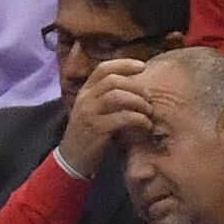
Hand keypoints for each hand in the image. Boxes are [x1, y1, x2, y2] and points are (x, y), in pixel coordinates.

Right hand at [58, 58, 151, 177]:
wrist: (73, 159)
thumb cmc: (91, 134)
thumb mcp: (95, 111)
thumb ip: (109, 98)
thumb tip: (136, 88)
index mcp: (85, 91)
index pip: (103, 69)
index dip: (124, 64)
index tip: (142, 66)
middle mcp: (85, 99)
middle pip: (113, 81)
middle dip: (136, 87)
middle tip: (150, 98)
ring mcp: (90, 113)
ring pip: (117, 96)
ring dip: (139, 102)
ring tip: (149, 112)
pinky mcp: (97, 129)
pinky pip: (122, 118)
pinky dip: (139, 119)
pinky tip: (146, 125)